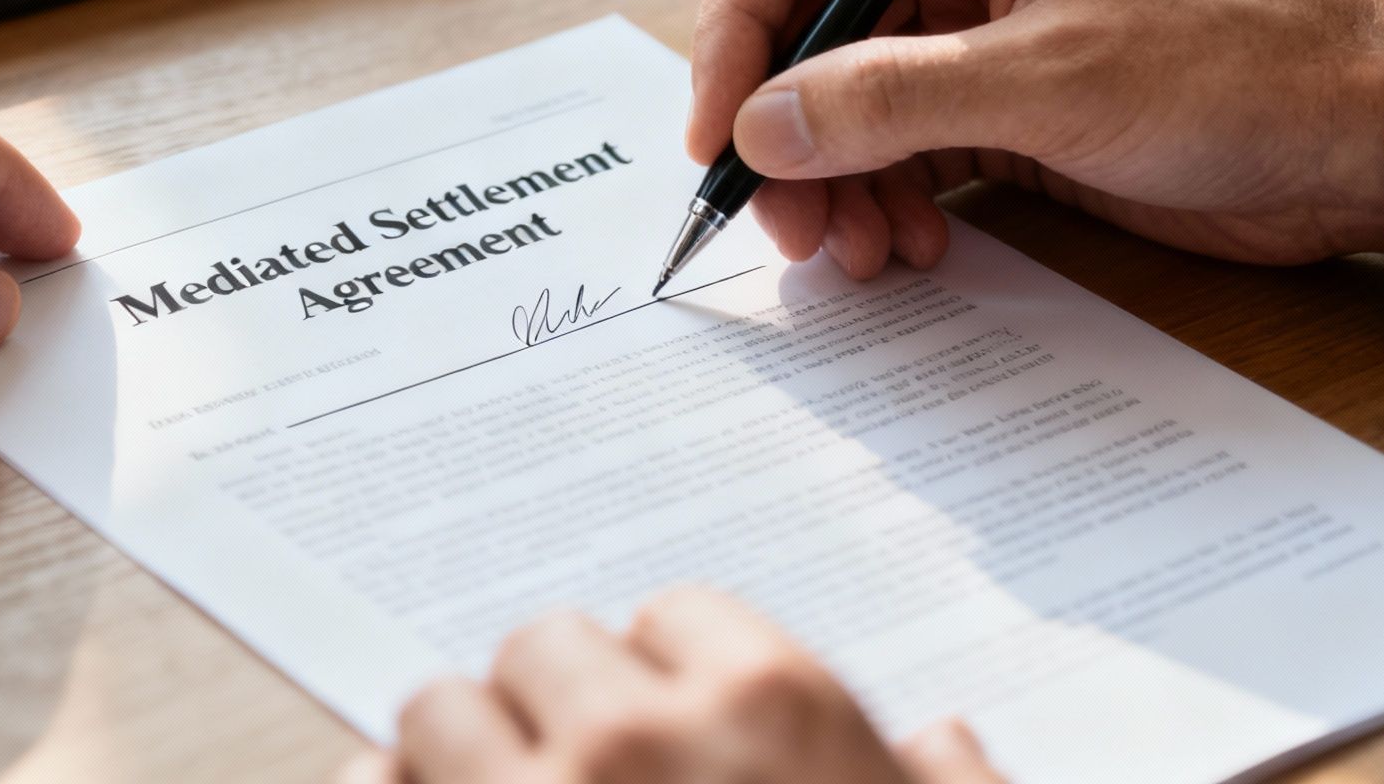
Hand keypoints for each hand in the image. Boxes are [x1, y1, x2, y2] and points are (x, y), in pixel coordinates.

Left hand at [338, 586, 1002, 783]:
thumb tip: (945, 737)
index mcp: (772, 712)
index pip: (672, 616)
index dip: (670, 676)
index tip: (674, 726)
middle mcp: (635, 739)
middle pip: (544, 648)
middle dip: (557, 706)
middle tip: (581, 774)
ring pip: (439, 711)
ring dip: (461, 756)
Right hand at [686, 0, 1383, 278]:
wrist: (1353, 139)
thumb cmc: (1233, 65)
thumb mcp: (1050, 78)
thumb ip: (891, 97)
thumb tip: (759, 128)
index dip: (733, 28)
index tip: (720, 133)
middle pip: (803, 28)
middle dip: (783, 132)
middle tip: (786, 223)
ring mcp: (970, 27)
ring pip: (840, 102)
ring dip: (832, 183)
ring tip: (858, 253)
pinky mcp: (993, 102)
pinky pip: (894, 150)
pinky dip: (883, 202)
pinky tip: (908, 248)